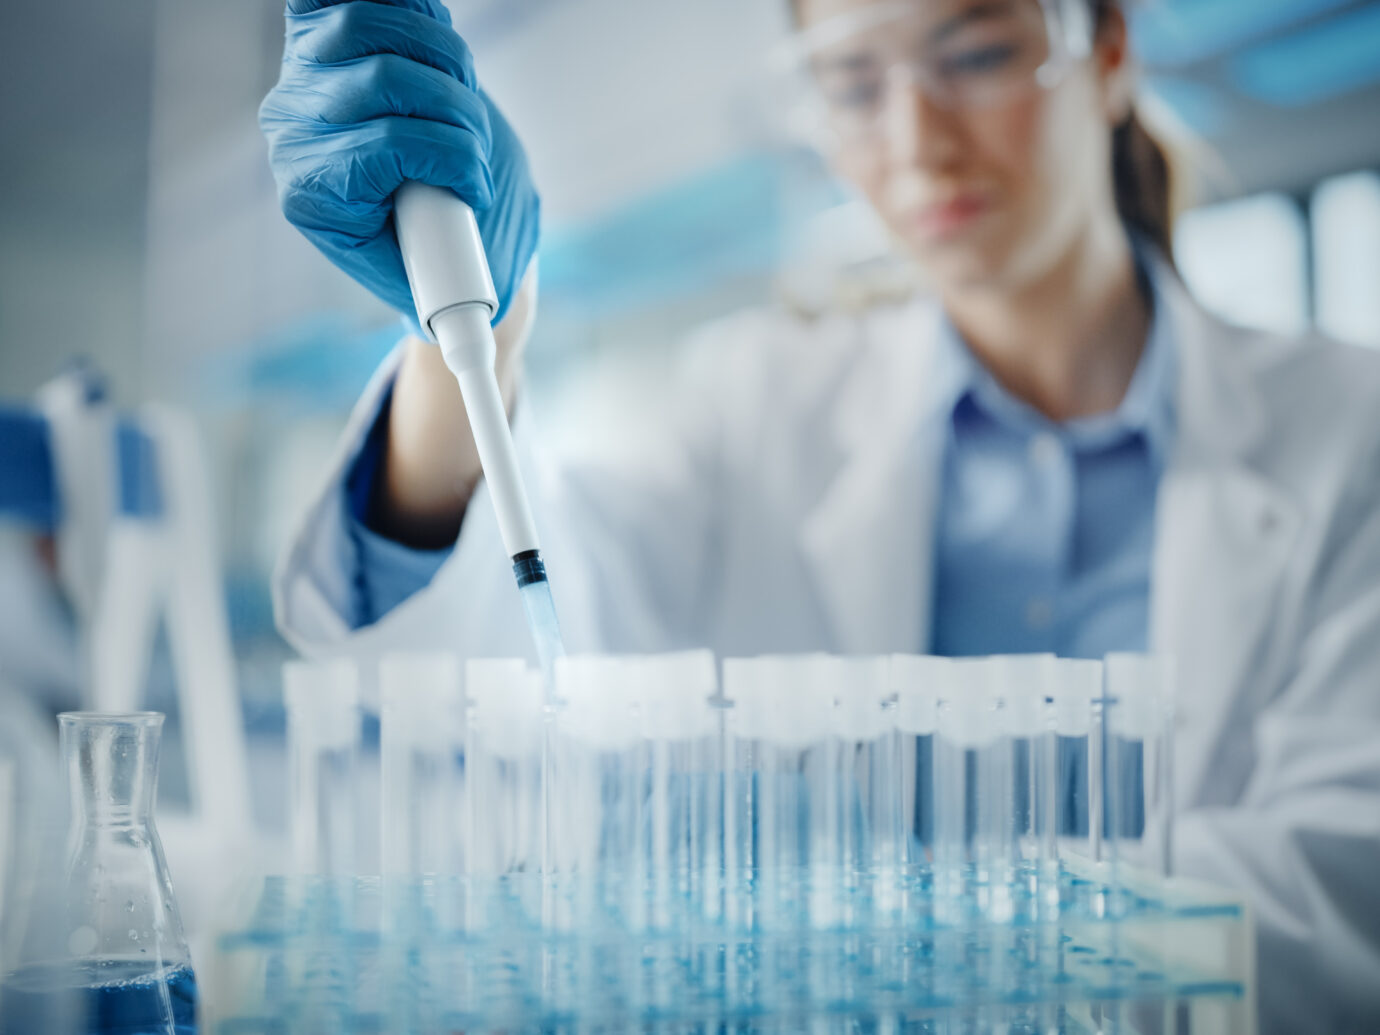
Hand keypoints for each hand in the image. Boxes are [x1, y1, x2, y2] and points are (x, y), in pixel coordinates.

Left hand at [259, 0, 539, 325]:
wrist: (414, 217)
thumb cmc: (436, 250)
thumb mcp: (445, 276)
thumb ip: (456, 276)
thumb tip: (475, 320)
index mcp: (313, 197)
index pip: (383, 146)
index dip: (449, 157)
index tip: (478, 188)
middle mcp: (294, 132)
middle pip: (384, 80)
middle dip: (457, 111)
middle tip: (479, 145)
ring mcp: (302, 76)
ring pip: (370, 24)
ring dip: (443, 55)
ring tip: (463, 94)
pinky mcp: (316, 33)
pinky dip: (411, 8)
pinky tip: (435, 40)